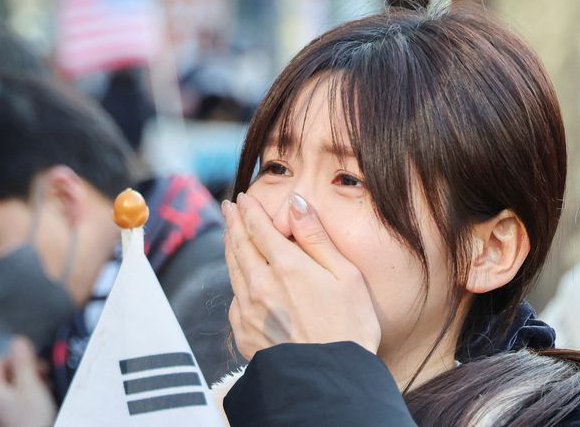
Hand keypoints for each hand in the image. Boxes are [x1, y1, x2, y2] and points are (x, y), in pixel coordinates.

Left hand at [0, 337, 56, 426]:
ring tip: (44, 388)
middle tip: (43, 374)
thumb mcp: (32, 386)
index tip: (34, 361)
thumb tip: (18, 341)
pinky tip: (40, 401)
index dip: (18, 357)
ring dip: (30, 383)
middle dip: (27, 370)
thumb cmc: (32, 422)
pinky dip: (28, 396)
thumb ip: (24, 362)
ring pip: (12, 387)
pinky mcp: (6, 419)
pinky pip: (15, 400)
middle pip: (6, 374)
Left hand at [223, 192, 380, 359]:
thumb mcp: (345, 275)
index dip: (250, 211)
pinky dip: (235, 283)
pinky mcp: (244, 334)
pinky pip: (234, 300)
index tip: (243, 199)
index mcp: (286, 266)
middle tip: (229, 208)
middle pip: (240, 246)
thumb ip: (316, 237)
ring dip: (230, 249)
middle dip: (234, 224)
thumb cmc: (349, 327)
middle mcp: (260, 285)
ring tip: (229, 236)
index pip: (259, 229)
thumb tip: (296, 203)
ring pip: (233, 272)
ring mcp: (248, 311)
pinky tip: (240, 282)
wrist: (330, 380)